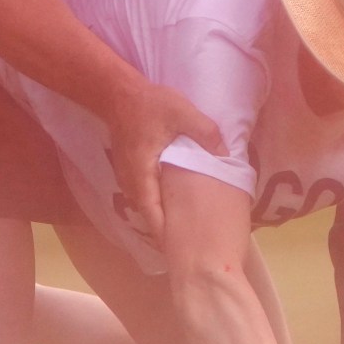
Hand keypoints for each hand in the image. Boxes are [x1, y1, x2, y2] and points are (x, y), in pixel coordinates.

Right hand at [105, 79, 227, 238]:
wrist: (117, 93)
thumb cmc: (149, 104)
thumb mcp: (181, 112)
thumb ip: (205, 132)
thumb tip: (226, 154)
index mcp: (142, 172)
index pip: (152, 212)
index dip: (164, 233)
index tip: (178, 250)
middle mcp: (131, 180)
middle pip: (147, 215)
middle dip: (164, 232)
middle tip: (185, 248)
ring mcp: (127, 176)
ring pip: (144, 206)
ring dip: (159, 219)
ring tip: (180, 233)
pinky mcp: (129, 170)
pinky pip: (142, 195)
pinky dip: (156, 205)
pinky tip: (171, 206)